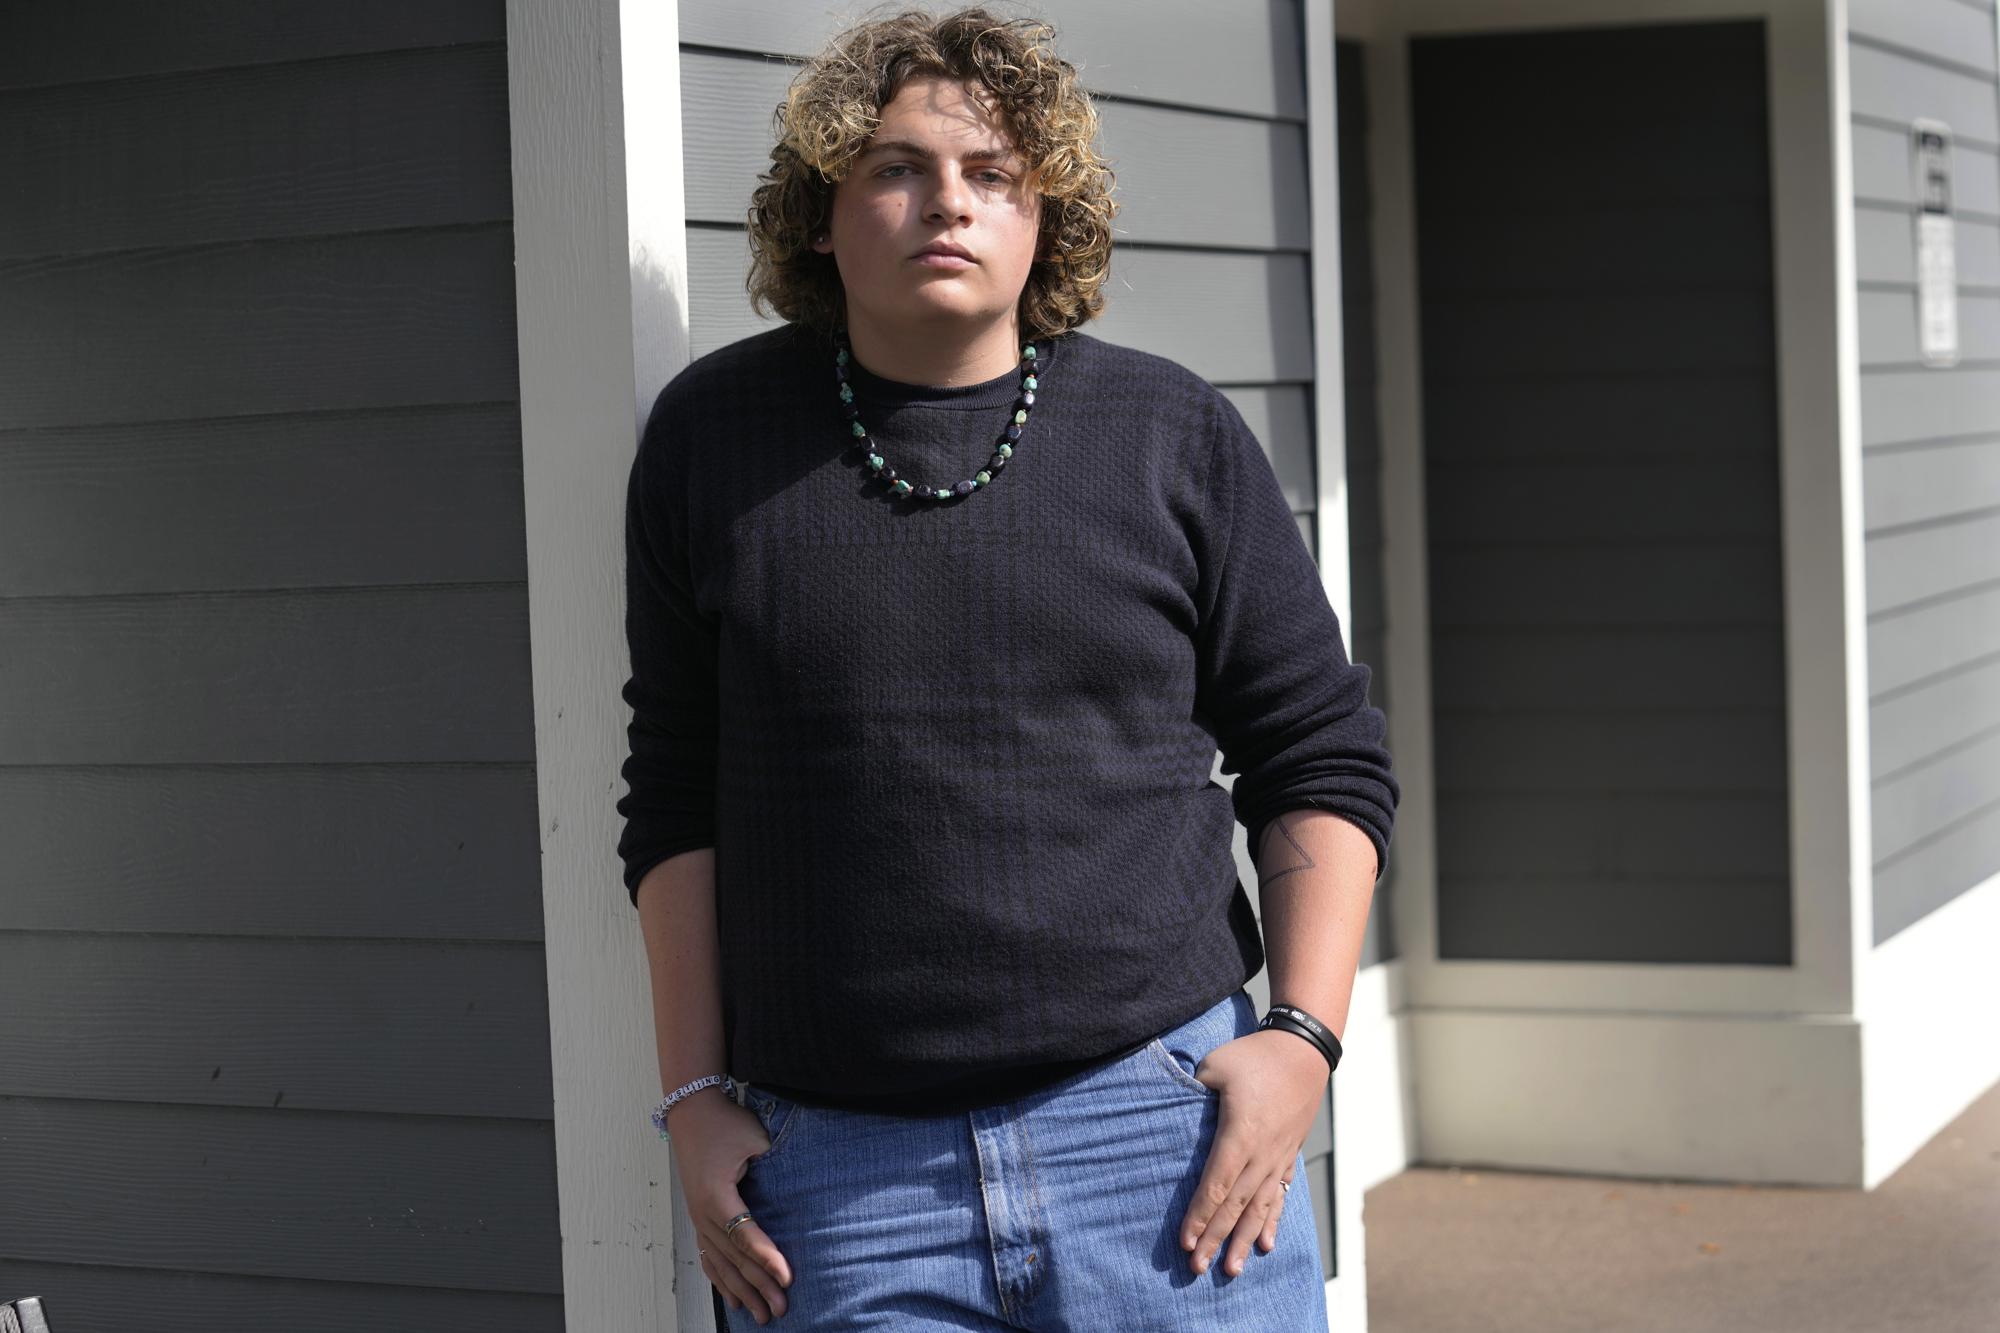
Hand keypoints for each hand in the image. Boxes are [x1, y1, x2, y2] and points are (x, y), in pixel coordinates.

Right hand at [667, 1089, 793, 1322]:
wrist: (692, 1110)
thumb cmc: (725, 1122)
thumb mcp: (755, 1138)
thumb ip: (774, 1163)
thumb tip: (798, 1188)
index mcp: (717, 1196)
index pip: (746, 1235)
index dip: (767, 1259)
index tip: (787, 1279)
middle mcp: (703, 1213)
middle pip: (734, 1257)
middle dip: (759, 1285)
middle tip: (781, 1309)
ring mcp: (697, 1218)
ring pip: (721, 1263)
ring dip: (742, 1290)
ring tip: (760, 1316)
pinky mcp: (698, 1217)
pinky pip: (708, 1257)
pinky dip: (721, 1281)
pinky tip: (734, 1299)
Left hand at [1177, 1028, 1327, 1277]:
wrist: (1304, 1051)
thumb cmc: (1255, 1056)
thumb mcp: (1216, 1065)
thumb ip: (1193, 1090)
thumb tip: (1174, 1110)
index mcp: (1240, 1135)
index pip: (1216, 1185)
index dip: (1199, 1216)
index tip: (1184, 1242)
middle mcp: (1261, 1154)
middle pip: (1235, 1206)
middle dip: (1215, 1239)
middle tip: (1196, 1269)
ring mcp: (1278, 1157)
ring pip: (1259, 1208)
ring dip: (1244, 1240)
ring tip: (1232, 1270)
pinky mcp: (1289, 1155)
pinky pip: (1279, 1196)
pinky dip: (1272, 1221)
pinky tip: (1266, 1244)